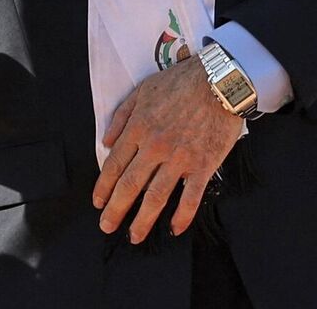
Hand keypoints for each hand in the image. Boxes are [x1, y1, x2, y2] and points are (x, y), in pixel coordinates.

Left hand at [92, 56, 245, 241]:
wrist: (219, 79)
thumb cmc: (181, 81)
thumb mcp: (143, 90)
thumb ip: (122, 116)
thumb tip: (106, 142)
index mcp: (138, 127)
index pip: (114, 164)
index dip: (103, 186)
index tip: (98, 202)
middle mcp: (154, 146)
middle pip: (129, 185)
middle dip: (115, 210)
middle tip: (106, 226)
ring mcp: (179, 158)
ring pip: (155, 196)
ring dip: (142, 220)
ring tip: (134, 236)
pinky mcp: (203, 165)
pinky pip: (190, 197)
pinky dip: (182, 216)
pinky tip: (174, 229)